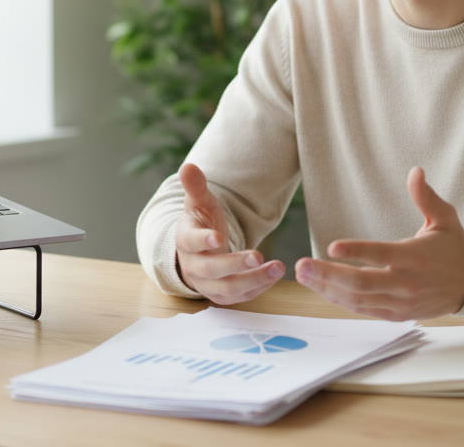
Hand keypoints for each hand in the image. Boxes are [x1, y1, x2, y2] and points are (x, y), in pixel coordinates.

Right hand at [174, 162, 284, 303]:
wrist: (198, 252)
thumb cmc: (201, 223)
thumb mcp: (199, 203)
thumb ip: (196, 186)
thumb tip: (187, 165)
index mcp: (185, 241)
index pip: (190, 242)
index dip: (203, 241)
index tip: (218, 238)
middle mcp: (193, 266)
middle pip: (212, 269)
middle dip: (236, 264)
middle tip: (259, 255)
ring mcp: (207, 284)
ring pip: (228, 288)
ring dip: (254, 280)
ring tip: (278, 267)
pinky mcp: (221, 295)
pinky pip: (239, 297)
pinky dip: (257, 288)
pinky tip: (274, 275)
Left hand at [295, 167, 463, 320]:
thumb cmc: (454, 248)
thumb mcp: (445, 218)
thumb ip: (426, 197)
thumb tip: (415, 171)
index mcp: (415, 257)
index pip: (381, 254)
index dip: (356, 251)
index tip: (332, 246)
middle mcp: (405, 282)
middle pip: (361, 283)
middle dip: (327, 275)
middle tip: (301, 265)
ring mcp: (400, 302)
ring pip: (358, 299)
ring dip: (327, 289)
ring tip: (303, 275)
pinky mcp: (397, 314)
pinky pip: (364, 311)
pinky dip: (341, 301)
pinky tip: (322, 289)